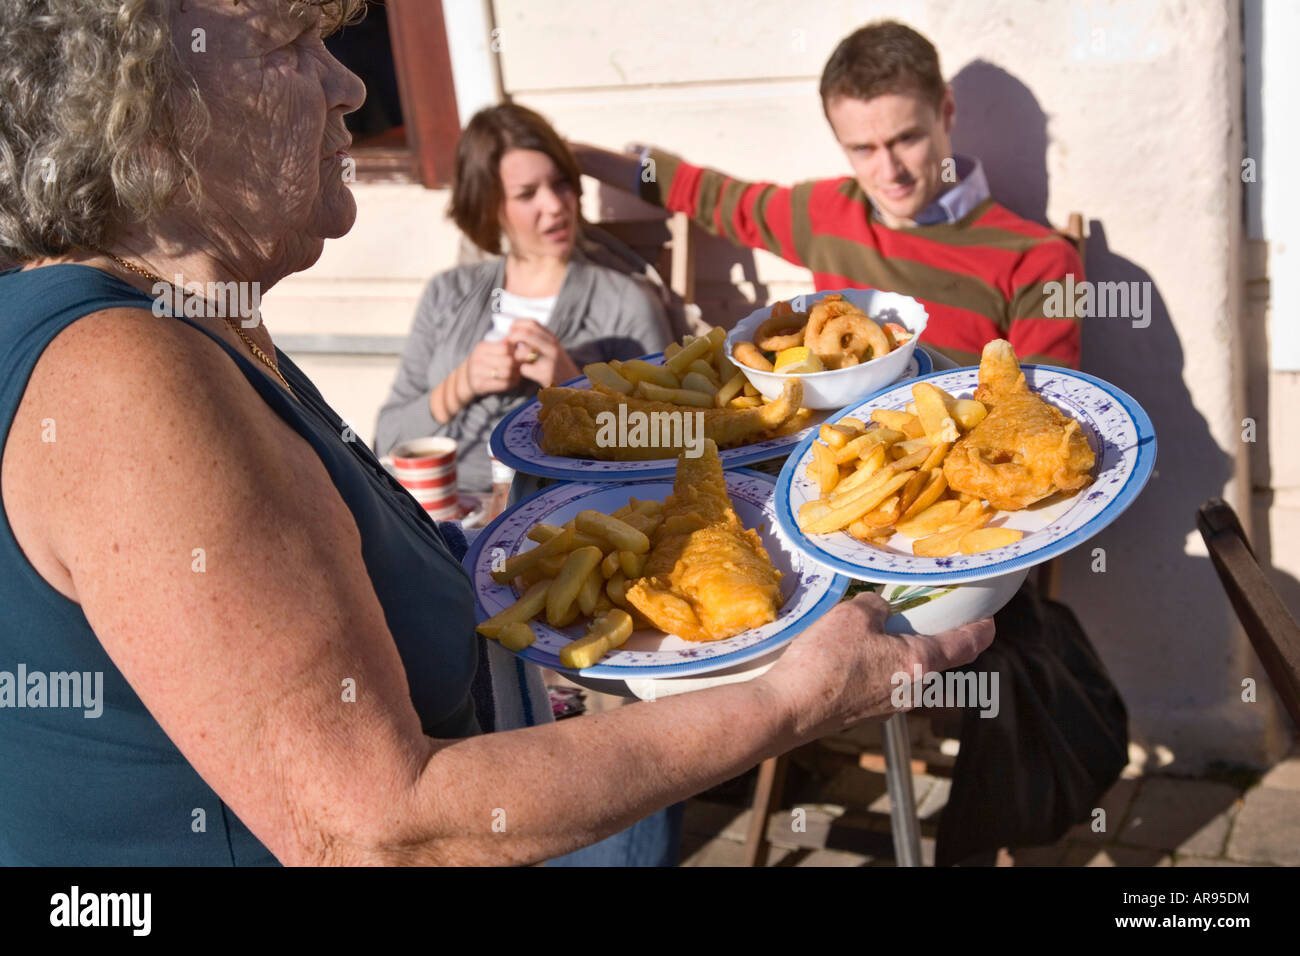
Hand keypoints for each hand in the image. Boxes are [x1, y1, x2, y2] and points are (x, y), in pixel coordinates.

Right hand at [464, 339, 520, 396]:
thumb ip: (503, 343)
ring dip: (516, 374)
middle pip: (507, 361)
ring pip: (507, 373)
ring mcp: (477, 373)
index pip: (504, 348)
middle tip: (520, 365)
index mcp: (482, 347)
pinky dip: (511, 383)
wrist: (467, 378)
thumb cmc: (484, 361)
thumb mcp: (489, 349)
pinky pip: (503, 385)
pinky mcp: (480, 385)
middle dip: (517, 364)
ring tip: (517, 373)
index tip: (517, 355)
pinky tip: (512, 380)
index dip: (514, 352)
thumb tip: (517, 336)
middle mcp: (478, 359)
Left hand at [505, 319, 579, 387]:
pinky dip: (522, 371)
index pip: (532, 323)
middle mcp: (552, 347)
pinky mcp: (545, 375)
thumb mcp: (551, 348)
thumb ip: (537, 338)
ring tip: (520, 361)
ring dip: (516, 356)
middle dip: (512, 337)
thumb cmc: (558, 367)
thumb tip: (515, 330)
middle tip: (509, 344)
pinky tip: (529, 372)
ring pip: (522, 352)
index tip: (511, 331)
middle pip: (526, 333)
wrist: (573, 385)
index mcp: (552, 338)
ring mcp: (549, 360)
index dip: (517, 325)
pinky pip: (524, 369)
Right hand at [757, 593, 994, 741]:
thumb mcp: (854, 615)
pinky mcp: (864, 712)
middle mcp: (912, 690)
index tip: (989, 621)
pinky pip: (882, 682)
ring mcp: (888, 706)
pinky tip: (854, 652)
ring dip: (903, 651)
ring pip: (907, 673)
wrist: (790, 709)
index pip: (965, 646)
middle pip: (936, 661)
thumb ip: (877, 607)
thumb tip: (881, 611)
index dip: (980, 631)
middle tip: (927, 614)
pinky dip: (879, 665)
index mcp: (920, 663)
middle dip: (936, 638)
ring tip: (883, 629)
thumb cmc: (828, 660)